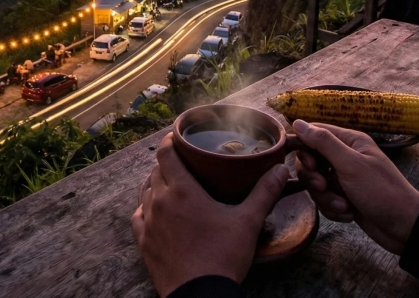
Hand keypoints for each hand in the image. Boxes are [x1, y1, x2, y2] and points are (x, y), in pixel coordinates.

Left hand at [131, 133, 287, 297]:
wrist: (200, 293)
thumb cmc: (223, 256)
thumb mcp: (248, 222)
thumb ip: (264, 192)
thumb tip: (280, 170)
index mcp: (182, 191)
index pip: (166, 154)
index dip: (169, 141)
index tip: (175, 137)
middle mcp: (160, 202)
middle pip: (156, 172)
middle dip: (167, 164)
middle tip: (182, 163)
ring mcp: (150, 222)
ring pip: (146, 192)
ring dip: (156, 185)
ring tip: (170, 185)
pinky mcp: (144, 242)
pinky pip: (138, 217)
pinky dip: (145, 209)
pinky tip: (153, 212)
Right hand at [292, 120, 418, 254]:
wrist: (403, 227)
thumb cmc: (380, 191)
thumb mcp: (350, 164)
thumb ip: (323, 142)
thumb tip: (297, 122)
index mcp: (349, 141)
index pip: (313, 134)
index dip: (304, 148)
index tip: (310, 165)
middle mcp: (344, 156)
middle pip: (309, 161)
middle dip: (314, 178)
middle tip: (324, 186)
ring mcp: (342, 178)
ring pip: (315, 183)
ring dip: (326, 197)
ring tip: (344, 206)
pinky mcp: (342, 197)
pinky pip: (323, 199)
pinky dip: (332, 208)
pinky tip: (348, 213)